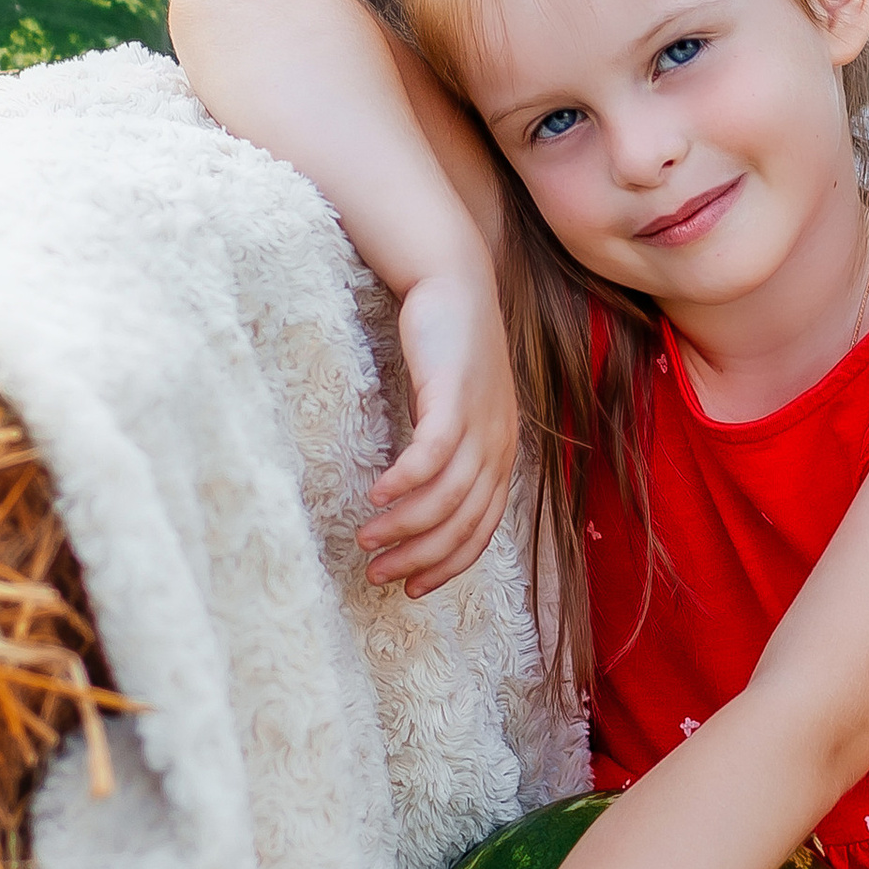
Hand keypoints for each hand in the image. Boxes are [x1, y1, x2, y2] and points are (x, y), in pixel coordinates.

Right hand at [363, 265, 520, 594]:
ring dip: (404, 526)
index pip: (483, 528)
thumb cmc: (449, 346)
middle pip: (464, 522)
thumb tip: (419, 497)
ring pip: (447, 496)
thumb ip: (450, 450)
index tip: (411, 587)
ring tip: (366, 540)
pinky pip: (432, 454)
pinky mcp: (454, 395)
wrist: (454, 280)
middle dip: (420, 557)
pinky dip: (406, 483)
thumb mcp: (458, 407)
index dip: (448, 564)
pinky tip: (376, 497)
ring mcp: (480, 419)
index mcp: (502, 452)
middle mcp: (499, 442)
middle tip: (378, 574)